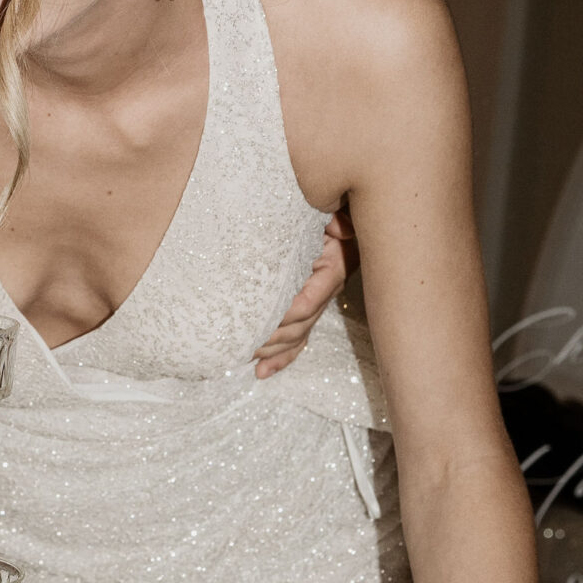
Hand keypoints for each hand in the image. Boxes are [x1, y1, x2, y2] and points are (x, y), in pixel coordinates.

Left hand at [255, 207, 357, 375]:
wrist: (327, 213)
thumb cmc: (317, 210)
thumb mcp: (323, 211)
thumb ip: (332, 219)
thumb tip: (341, 227)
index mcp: (331, 269)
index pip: (306, 303)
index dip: (283, 316)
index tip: (255, 319)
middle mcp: (324, 290)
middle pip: (300, 326)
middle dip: (271, 339)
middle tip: (241, 343)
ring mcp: (316, 302)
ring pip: (296, 336)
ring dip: (272, 350)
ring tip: (244, 355)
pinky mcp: (306, 309)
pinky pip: (298, 340)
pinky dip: (281, 358)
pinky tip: (262, 372)